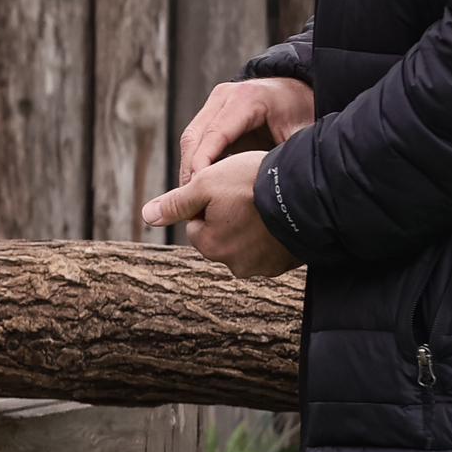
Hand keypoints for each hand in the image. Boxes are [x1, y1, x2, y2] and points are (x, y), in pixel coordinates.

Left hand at [142, 150, 300, 278]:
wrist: (306, 193)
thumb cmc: (251, 183)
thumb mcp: (205, 184)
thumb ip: (175, 203)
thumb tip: (146, 216)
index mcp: (208, 245)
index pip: (196, 220)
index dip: (208, 200)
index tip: (227, 188)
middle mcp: (234, 264)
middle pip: (220, 233)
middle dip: (229, 215)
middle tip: (248, 194)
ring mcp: (263, 267)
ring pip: (246, 240)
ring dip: (252, 225)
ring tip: (265, 204)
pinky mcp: (286, 264)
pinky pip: (271, 247)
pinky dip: (273, 233)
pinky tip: (280, 216)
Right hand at [178, 77, 314, 183]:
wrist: (298, 94)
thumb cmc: (302, 113)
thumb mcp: (300, 136)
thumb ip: (287, 158)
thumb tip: (278, 190)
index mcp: (246, 99)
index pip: (215, 134)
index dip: (203, 163)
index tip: (198, 190)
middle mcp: (224, 96)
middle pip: (194, 135)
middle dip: (189, 169)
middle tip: (191, 200)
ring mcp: (215, 102)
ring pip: (191, 137)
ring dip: (188, 167)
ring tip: (192, 196)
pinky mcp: (212, 111)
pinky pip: (197, 138)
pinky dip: (195, 161)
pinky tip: (199, 184)